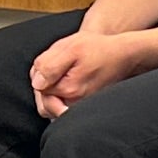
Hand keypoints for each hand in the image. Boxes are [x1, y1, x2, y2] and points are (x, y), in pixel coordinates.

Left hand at [30, 28, 157, 116]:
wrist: (121, 54)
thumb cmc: (98, 49)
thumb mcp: (71, 48)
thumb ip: (49, 65)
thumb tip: (37, 84)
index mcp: (70, 90)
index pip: (39, 89)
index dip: (40, 75)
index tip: (52, 63)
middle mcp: (75, 104)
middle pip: (44, 104)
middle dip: (44, 87)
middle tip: (58, 68)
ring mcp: (80, 108)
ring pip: (51, 108)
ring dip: (51, 93)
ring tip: (63, 74)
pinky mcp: (83, 109)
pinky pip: (61, 109)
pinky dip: (59, 98)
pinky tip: (66, 84)